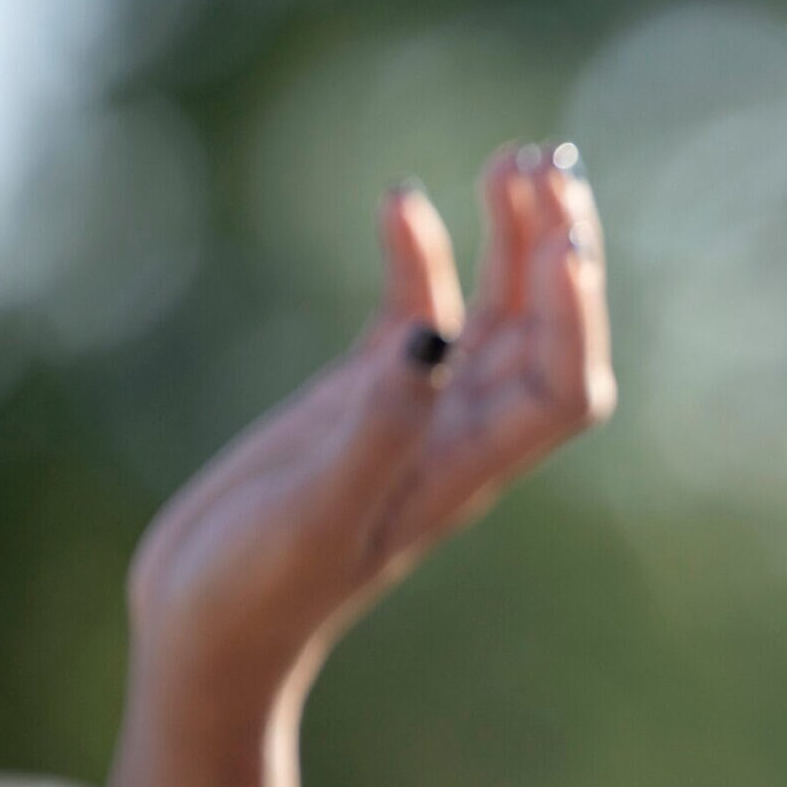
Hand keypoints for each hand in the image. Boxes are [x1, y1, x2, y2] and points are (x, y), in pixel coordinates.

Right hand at [126, 143, 614, 706]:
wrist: (206, 628)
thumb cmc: (259, 591)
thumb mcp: (317, 512)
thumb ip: (378, 432)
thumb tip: (433, 344)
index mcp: (468, 466)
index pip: (566, 386)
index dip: (580, 317)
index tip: (567, 243)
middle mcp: (460, 433)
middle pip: (545, 331)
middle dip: (559, 248)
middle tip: (546, 162)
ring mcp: (416, 409)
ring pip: (494, 312)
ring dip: (513, 238)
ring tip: (514, 158)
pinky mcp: (364, 396)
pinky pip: (415, 312)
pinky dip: (417, 255)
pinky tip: (401, 198)